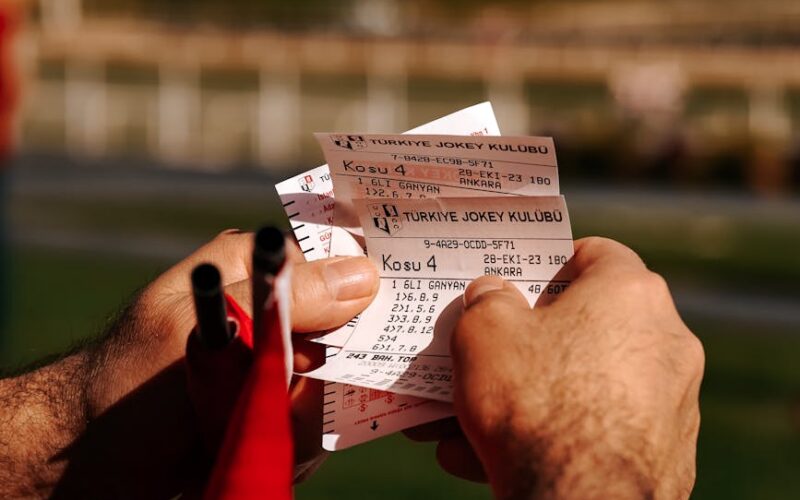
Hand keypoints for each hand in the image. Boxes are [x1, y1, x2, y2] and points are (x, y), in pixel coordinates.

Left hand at [0, 230, 377, 497]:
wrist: (92, 464)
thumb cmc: (131, 385)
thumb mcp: (211, 330)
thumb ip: (287, 301)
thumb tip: (365, 275)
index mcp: (252, 270)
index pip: (334, 264)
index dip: (361, 293)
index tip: (377, 323)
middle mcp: (271, 311)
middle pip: (345, 329)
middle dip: (332, 370)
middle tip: (292, 387)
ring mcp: (277, 363)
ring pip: (338, 384)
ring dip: (304, 415)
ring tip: (253, 424)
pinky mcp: (276, 406)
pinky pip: (320, 422)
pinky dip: (299, 442)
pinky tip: (257, 443)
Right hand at [428, 237, 703, 498]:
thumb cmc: (535, 403)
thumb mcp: (484, 332)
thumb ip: (487, 301)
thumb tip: (492, 296)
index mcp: (630, 294)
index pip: (595, 252)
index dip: (549, 264)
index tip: (518, 284)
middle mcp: (666, 341)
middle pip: (586, 327)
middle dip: (528, 344)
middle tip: (486, 356)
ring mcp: (673, 402)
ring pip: (586, 386)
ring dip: (532, 398)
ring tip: (468, 422)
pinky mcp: (668, 455)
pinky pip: (600, 431)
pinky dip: (555, 437)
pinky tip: (493, 457)